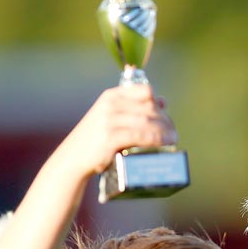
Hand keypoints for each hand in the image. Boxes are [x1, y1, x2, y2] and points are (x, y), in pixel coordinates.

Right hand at [55, 85, 176, 178]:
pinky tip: (164, 144)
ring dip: (164, 131)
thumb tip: (163, 101)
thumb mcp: (114, 118)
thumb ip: (136, 108)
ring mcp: (109, 119)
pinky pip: (140, 135)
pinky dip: (155, 140)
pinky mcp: (110, 136)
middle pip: (150, 108)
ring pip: (147, 121)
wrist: (74, 157)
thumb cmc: (98, 139)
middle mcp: (111, 104)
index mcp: (112, 96)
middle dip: (166, 121)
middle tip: (173, 134)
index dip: (158, 104)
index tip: (166, 118)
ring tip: (172, 140)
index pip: (145, 91)